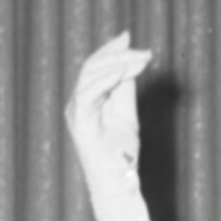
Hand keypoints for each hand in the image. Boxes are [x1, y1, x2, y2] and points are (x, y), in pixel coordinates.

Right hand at [67, 33, 152, 179]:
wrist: (119, 183)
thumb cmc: (122, 153)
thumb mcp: (127, 112)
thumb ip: (125, 88)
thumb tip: (130, 61)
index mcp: (86, 98)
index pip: (94, 65)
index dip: (111, 49)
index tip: (130, 37)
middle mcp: (77, 103)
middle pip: (92, 66)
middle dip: (118, 54)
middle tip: (144, 52)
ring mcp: (76, 113)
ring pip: (89, 76)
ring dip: (117, 64)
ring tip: (139, 61)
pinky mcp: (80, 124)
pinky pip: (88, 94)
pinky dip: (105, 80)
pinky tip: (122, 73)